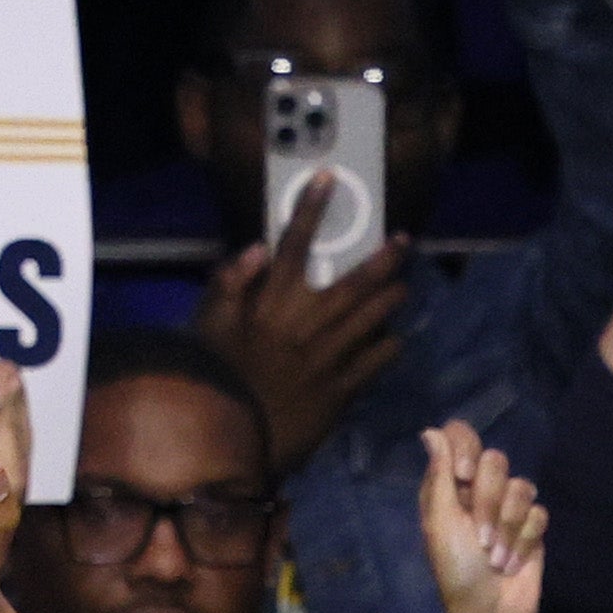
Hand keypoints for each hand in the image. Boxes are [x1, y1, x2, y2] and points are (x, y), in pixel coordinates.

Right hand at [197, 182, 416, 471]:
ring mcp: (327, 357)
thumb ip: (230, 282)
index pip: (295, 243)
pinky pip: (372, 364)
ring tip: (405, 285)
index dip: (311, 208)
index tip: (328, 179)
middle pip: (352, 283)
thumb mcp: (207, 322)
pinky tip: (395, 339)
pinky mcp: (339, 391)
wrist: (230, 433)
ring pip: (370, 320)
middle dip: (381, 258)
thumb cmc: (213, 372)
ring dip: (390, 300)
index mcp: (272, 301)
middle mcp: (306, 323)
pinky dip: (386, 348)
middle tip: (403, 240)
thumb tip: (257, 247)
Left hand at [424, 423, 546, 612]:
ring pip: (521, 486)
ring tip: (496, 556)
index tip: (463, 478)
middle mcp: (479, 489)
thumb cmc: (456, 569)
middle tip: (479, 536)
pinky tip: (513, 561)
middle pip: (495, 460)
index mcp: (449, 484)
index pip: (460, 436)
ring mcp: (508, 507)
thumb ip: (439, 475)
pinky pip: (538, 512)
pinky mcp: (532, 526)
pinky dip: (524, 540)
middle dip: (489, 501)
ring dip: (507, 526)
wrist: (489, 611)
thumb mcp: (440, 522)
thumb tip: (431, 430)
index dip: (466, 450)